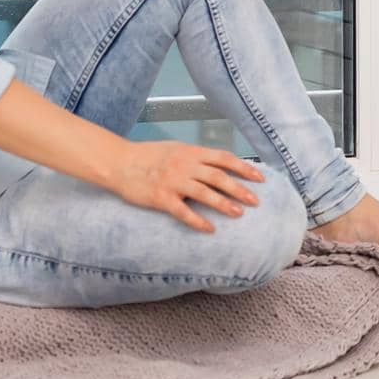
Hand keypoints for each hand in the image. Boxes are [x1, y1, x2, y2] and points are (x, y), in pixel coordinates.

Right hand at [107, 140, 267, 232]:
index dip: (244, 168)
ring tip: (238, 214)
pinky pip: (183, 211)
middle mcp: (185, 165)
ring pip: (204, 193)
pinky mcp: (161, 198)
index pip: (224, 158)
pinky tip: (209, 229)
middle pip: (218, 177)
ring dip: (224, 204)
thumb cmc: (148, 156)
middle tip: (255, 201)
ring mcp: (173, 181)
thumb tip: (219, 165)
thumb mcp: (175, 149)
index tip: (260, 178)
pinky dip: (198, 221)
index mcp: (191, 152)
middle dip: (239, 189)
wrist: (119, 162)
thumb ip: (196, 157)